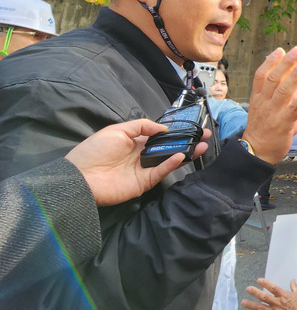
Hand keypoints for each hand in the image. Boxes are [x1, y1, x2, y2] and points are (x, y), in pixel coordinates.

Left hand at [64, 119, 208, 205]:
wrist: (80, 177)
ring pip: (169, 160)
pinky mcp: (143, 183)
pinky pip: (160, 172)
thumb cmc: (94, 150)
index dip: (175, 132)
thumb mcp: (116, 130)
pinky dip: (171, 164)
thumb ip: (141, 126)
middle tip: (204, 136)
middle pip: (169, 148)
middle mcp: (141, 156)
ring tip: (202, 146)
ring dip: (185, 153)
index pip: (160, 136)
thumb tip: (163, 128)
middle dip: (186, 141)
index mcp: (134, 142)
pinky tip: (181, 156)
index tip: (191, 127)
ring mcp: (143, 170)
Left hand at [241, 278, 296, 309]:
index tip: (258, 280)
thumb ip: (294, 286)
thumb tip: (293, 280)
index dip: (265, 283)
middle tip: (248, 289)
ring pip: (260, 308)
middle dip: (255, 292)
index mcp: (283, 295)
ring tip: (244, 302)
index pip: (272, 288)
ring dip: (251, 305)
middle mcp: (277, 303)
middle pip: (264, 297)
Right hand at [243, 47, 296, 163]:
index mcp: (258, 97)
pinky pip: (295, 109)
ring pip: (284, 91)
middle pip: (274, 78)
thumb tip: (277, 73)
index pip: (261, 74)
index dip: (271, 61)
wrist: (256, 151)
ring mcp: (274, 113)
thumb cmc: (261, 127)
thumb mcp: (259, 106)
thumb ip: (268, 91)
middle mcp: (265, 102)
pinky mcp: (284, 124)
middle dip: (287, 63)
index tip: (281, 49)